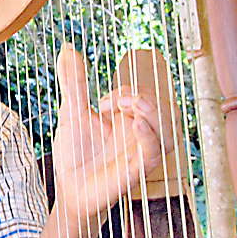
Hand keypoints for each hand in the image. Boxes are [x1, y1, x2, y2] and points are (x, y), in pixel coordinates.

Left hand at [52, 46, 174, 222]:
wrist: (67, 188)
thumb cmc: (74, 153)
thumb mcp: (72, 111)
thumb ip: (74, 82)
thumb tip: (67, 49)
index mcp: (128, 119)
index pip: (145, 94)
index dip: (127, 90)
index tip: (102, 102)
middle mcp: (140, 135)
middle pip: (165, 109)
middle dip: (143, 96)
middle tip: (116, 101)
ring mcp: (140, 152)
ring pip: (169, 130)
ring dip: (154, 113)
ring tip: (133, 105)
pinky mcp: (136, 171)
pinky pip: (155, 153)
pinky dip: (150, 137)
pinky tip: (136, 125)